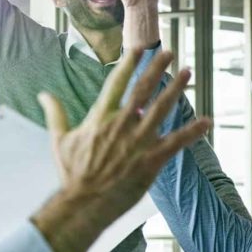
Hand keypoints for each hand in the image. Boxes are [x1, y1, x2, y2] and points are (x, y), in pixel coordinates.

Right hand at [31, 49, 210, 251]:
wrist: (82, 204)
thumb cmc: (71, 173)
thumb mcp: (59, 140)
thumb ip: (55, 114)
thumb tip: (43, 94)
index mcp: (100, 118)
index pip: (116, 83)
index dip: (129, 63)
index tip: (139, 48)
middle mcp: (121, 125)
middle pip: (142, 90)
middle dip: (156, 69)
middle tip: (169, 52)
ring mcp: (137, 142)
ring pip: (161, 109)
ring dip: (175, 89)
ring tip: (187, 72)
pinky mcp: (151, 160)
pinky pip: (176, 142)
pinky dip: (192, 132)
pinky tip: (207, 121)